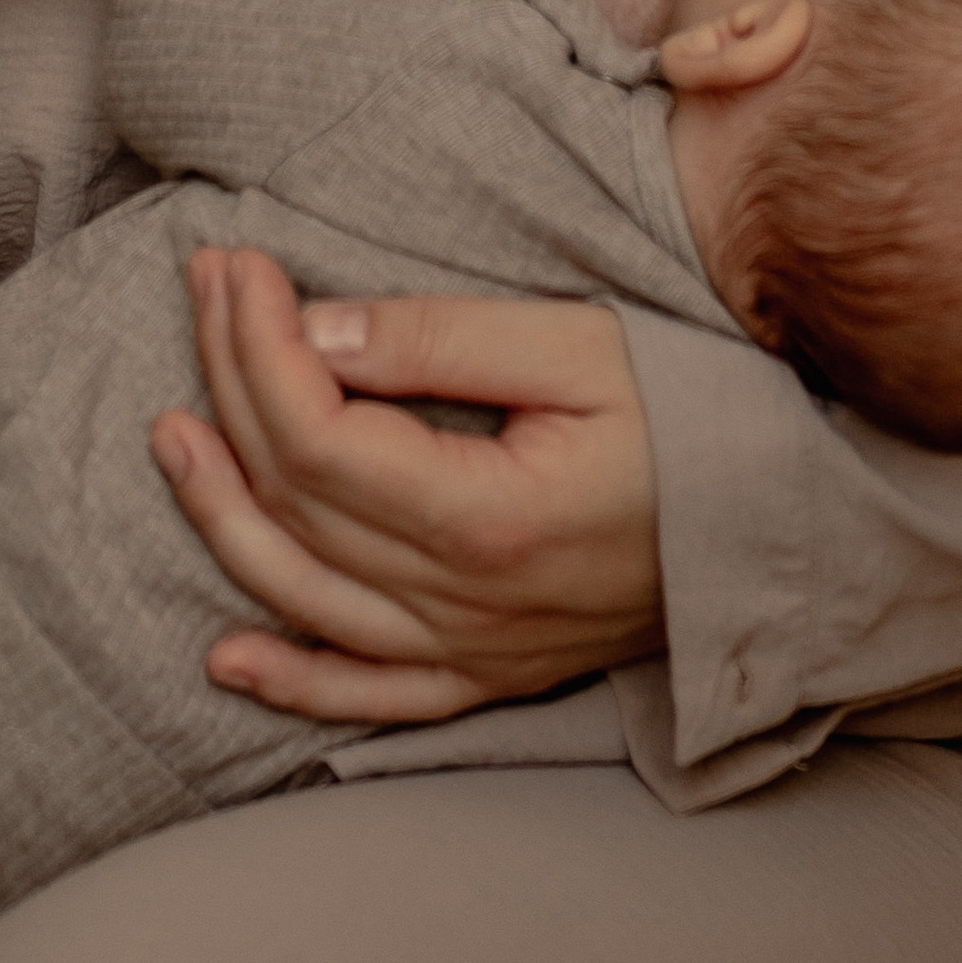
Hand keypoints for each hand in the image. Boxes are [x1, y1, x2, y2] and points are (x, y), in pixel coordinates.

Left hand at [151, 249, 661, 721]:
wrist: (789, 528)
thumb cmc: (696, 420)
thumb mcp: (578, 348)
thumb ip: (442, 339)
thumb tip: (317, 330)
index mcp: (485, 518)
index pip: (317, 435)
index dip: (257, 345)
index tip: (241, 264)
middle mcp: (465, 605)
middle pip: (294, 500)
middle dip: (229, 384)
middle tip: (205, 290)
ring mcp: (474, 654)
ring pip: (304, 597)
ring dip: (220, 514)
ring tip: (172, 430)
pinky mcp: (492, 679)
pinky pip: (370, 698)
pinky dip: (293, 682)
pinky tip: (228, 656)